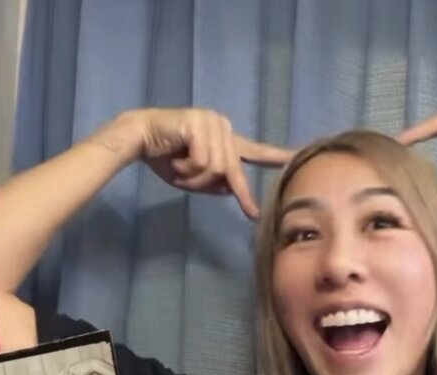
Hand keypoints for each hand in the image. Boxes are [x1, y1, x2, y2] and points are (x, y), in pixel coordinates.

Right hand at [137, 107, 292, 218]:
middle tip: (182, 174)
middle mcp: (224, 128)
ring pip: (218, 169)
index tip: (297, 159)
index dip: (276, 158)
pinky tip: (176, 155)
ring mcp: (214, 123)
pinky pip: (204, 162)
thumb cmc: (165, 157)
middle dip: (205, 184)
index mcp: (226, 141)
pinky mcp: (201, 123)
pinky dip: (187, 167)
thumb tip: (230, 188)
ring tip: (178, 164)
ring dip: (194, 176)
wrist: (139, 138)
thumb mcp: (195, 178)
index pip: (256, 152)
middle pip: (230, 172)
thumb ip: (217, 184)